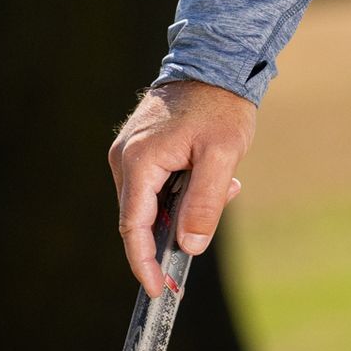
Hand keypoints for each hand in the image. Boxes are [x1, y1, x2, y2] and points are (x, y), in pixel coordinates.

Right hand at [107, 79, 257, 296]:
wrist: (217, 60)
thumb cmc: (221, 105)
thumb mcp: (222, 156)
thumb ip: (204, 203)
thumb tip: (188, 248)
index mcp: (139, 161)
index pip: (134, 228)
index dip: (145, 263)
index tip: (159, 291)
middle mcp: (125, 158)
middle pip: (144, 216)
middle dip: (178, 227)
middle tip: (219, 208)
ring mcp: (130, 150)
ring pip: (153, 200)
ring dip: (186, 204)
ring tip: (226, 182)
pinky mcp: (141, 145)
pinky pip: (157, 182)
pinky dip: (183, 188)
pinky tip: (213, 174)